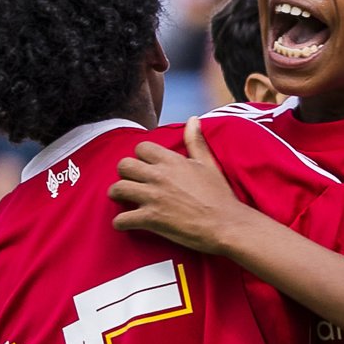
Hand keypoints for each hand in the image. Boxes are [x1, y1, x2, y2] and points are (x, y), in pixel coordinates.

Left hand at [109, 116, 247, 253]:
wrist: (225, 225)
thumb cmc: (219, 196)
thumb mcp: (209, 164)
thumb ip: (196, 141)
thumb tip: (192, 119)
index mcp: (172, 161)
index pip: (141, 148)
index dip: (140, 157)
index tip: (145, 166)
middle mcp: (159, 176)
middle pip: (123, 165)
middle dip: (124, 174)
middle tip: (130, 182)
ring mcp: (153, 197)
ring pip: (117, 189)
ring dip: (117, 195)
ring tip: (123, 200)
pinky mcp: (151, 219)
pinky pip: (122, 219)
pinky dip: (120, 223)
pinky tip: (125, 223)